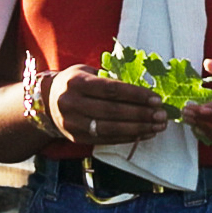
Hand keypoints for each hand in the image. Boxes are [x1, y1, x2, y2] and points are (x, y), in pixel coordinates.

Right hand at [46, 65, 167, 148]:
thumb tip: (145, 90)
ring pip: (110, 128)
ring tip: (157, 126)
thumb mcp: (89, 72)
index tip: (156, 98)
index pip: (111, 89)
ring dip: (138, 129)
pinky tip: (145, 134)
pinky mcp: (77, 138)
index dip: (135, 95)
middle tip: (162, 115)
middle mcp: (71, 103)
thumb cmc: (77, 83)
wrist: (49, 101)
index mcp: (76, 82)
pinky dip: (128, 138)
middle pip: (112, 111)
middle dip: (141, 114)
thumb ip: (111, 79)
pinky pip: (106, 140)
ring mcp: (72, 123)